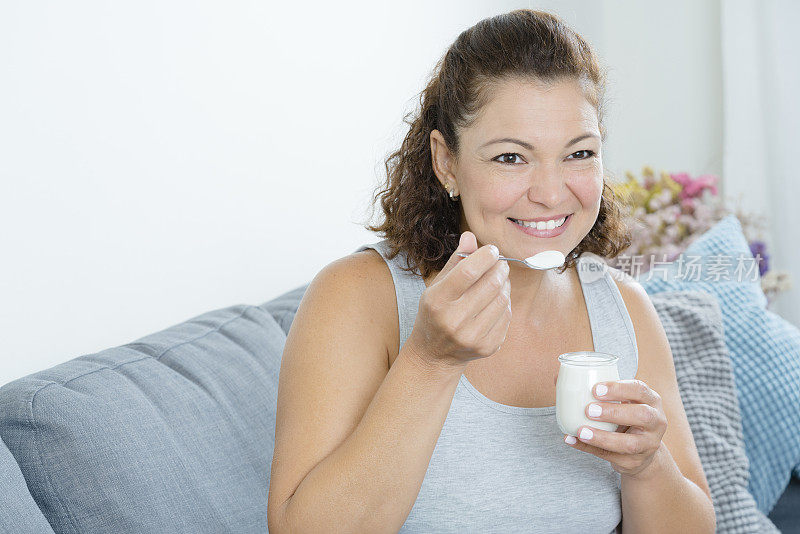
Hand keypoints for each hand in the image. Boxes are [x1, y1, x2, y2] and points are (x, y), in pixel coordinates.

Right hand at [405, 231, 511, 370]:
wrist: (434, 354)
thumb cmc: (435, 313)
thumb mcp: (436, 286)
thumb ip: (455, 261)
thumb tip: (470, 236)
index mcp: (436, 302)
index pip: (468, 272)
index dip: (485, 256)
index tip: (492, 250)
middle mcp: (453, 321)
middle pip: (490, 285)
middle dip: (500, 268)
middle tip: (500, 263)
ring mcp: (471, 337)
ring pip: (502, 299)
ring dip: (505, 285)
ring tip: (499, 280)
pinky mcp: (487, 348)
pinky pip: (506, 316)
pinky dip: (505, 304)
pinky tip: (497, 301)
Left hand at [563, 379, 667, 479]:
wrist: (641, 450)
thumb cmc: (625, 416)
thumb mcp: (620, 401)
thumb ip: (595, 390)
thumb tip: (557, 378)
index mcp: (651, 400)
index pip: (640, 390)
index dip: (619, 389)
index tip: (595, 389)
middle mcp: (656, 422)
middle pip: (642, 416)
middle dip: (614, 412)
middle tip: (588, 410)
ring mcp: (648, 444)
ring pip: (629, 443)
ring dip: (602, 437)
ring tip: (581, 431)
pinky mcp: (635, 462)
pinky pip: (611, 457)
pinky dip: (589, 449)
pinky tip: (572, 440)